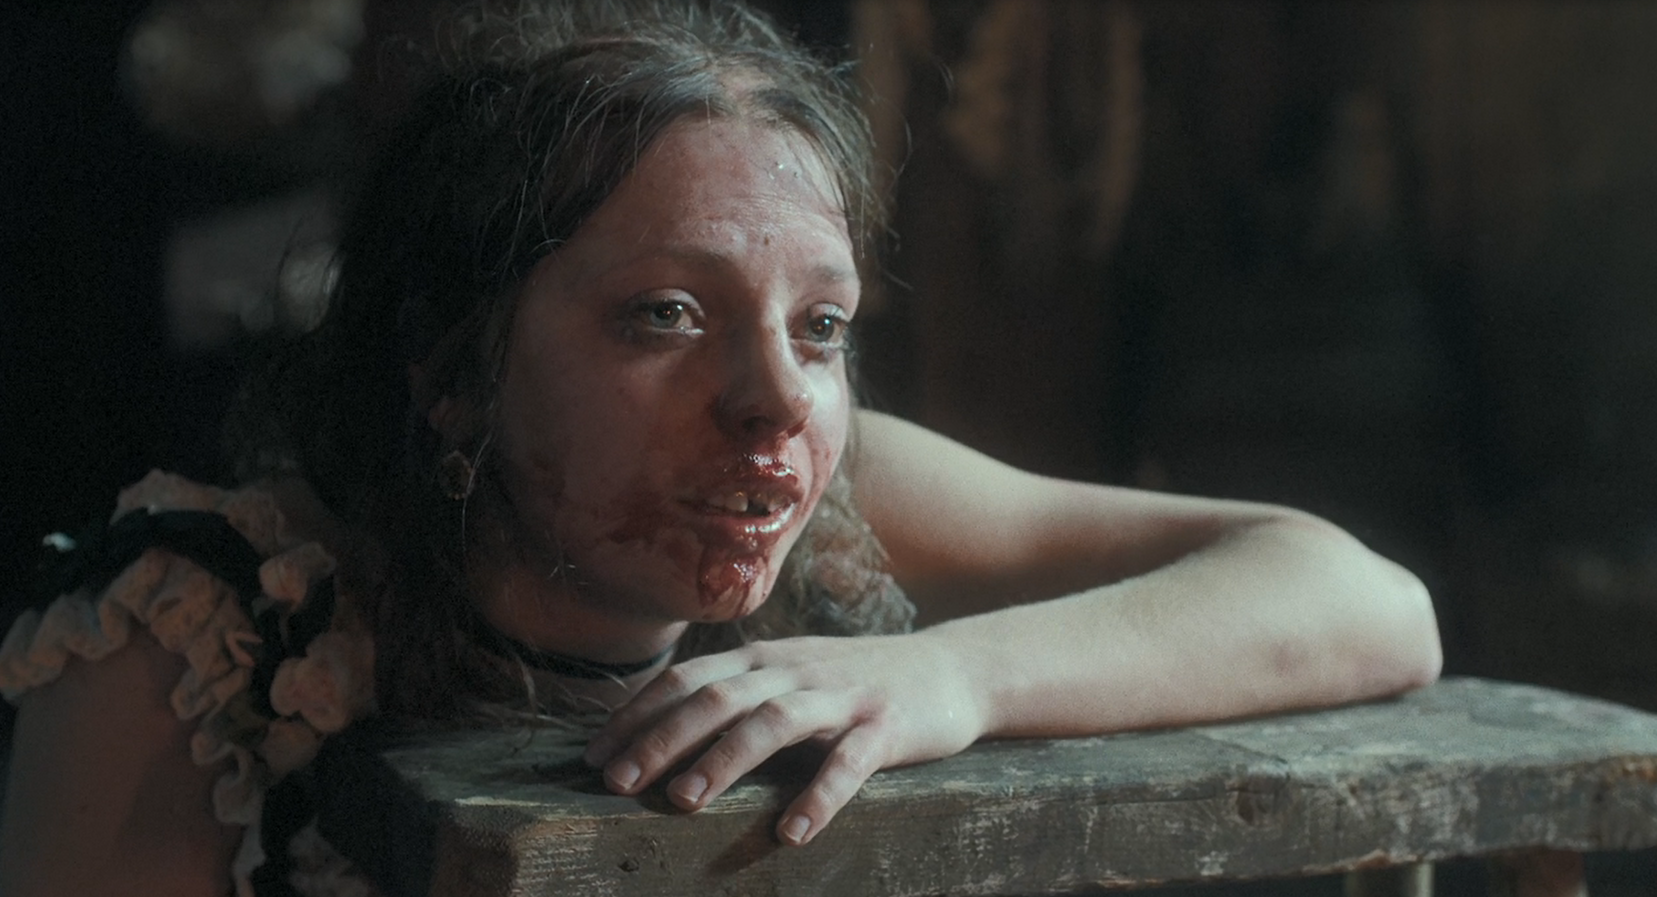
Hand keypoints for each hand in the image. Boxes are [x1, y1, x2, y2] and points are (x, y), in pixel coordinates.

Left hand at [582, 632, 984, 844]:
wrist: (953, 669)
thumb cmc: (855, 683)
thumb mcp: (790, 676)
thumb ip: (737, 694)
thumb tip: (658, 730)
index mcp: (765, 658)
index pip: (687, 678)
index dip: (636, 714)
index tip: (592, 756)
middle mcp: (796, 669)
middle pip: (717, 697)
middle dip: (660, 739)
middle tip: (617, 782)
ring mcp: (842, 695)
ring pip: (772, 721)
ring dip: (723, 759)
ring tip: (683, 801)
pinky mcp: (886, 726)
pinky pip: (849, 763)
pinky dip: (819, 796)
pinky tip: (792, 832)